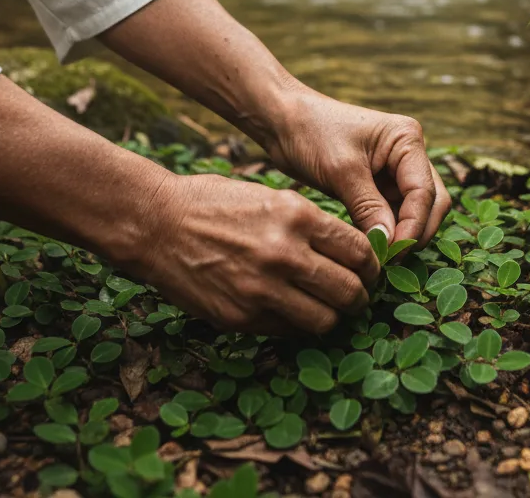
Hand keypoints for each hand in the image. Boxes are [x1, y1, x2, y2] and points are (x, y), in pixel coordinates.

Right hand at [129, 171, 379, 334]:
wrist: (157, 223)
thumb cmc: (214, 203)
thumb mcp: (271, 196)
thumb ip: (309, 223)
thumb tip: (347, 249)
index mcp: (298, 215)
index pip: (360, 250)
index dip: (372, 265)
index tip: (369, 270)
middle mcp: (286, 253)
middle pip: (351, 290)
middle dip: (360, 297)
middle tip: (357, 296)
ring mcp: (264, 289)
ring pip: (326, 320)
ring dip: (333, 318)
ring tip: (329, 310)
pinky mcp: (242, 317)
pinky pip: (289, 332)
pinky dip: (298, 326)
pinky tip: (293, 313)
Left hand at [267, 90, 451, 247]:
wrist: (282, 122)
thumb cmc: (311, 132)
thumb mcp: (341, 170)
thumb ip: (368, 207)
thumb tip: (389, 245)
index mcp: (407, 139)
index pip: (424, 191)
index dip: (413, 226)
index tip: (393, 253)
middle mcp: (408, 154)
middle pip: (432, 203)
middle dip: (416, 232)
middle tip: (390, 260)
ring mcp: (395, 170)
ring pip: (416, 212)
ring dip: (403, 235)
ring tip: (379, 258)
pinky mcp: (379, 185)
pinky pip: (393, 214)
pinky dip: (387, 232)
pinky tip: (371, 248)